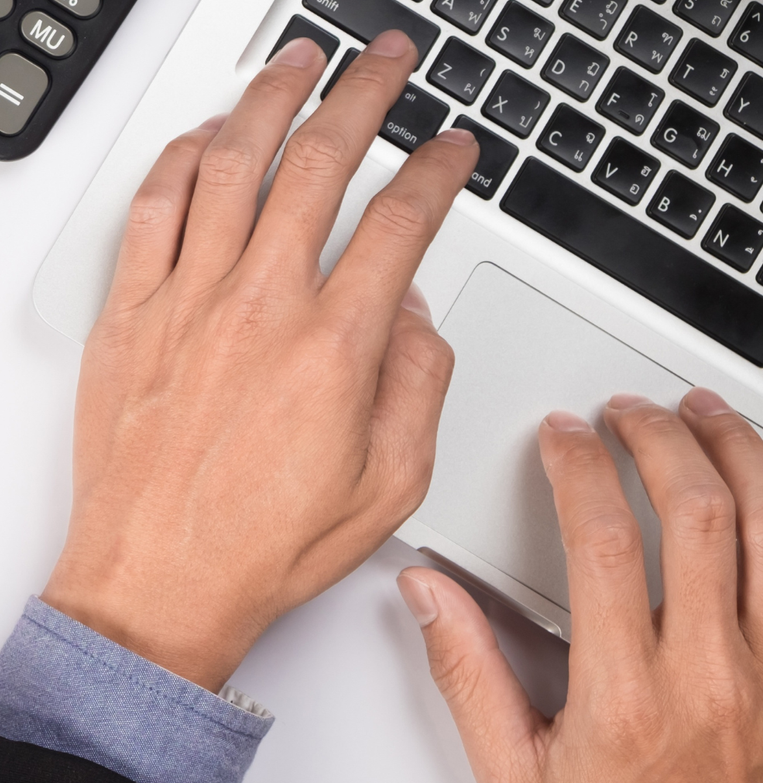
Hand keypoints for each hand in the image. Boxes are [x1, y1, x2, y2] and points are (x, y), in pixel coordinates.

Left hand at [42, 31, 478, 690]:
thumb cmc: (258, 544)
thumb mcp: (389, 482)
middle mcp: (256, 306)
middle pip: (318, 162)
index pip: (400, 221)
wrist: (156, 580)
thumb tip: (411, 309)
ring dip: (269, 98)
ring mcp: (183, 301)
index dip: (437, 168)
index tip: (452, 147)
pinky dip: (178, 156)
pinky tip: (202, 133)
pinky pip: (150, 206)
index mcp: (332, 346)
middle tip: (385, 58)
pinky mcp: (125, 312)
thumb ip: (415, 381)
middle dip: (363, 93)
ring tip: (298, 60)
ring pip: (228, 162)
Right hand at [399, 390, 762, 780]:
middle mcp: (713, 679)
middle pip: (703, 515)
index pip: (606, 540)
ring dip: (744, 458)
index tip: (562, 436)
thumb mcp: (514, 774)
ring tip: (708, 418)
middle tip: (628, 413)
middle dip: (663, 440)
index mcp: (628, 695)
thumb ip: (468, 674)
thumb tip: (429, 596)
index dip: (580, 468)